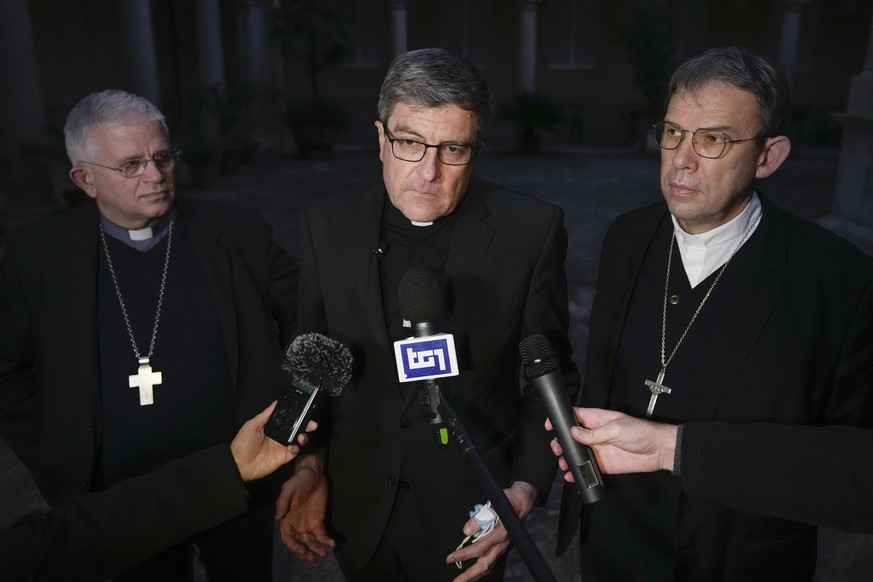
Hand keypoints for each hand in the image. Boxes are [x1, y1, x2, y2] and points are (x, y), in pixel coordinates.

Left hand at [230, 401, 316, 480]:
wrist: (239, 464)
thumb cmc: (243, 443)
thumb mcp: (252, 425)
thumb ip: (266, 415)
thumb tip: (276, 402)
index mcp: (272, 427)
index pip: (288, 419)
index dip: (297, 416)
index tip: (305, 412)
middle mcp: (279, 435)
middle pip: (296, 429)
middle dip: (306, 425)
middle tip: (312, 424)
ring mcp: (282, 446)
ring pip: (298, 440)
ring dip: (303, 436)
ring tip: (302, 436)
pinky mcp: (283, 457)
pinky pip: (294, 452)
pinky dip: (296, 448)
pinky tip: (292, 446)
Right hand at [274, 455, 335, 561]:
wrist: (314, 473)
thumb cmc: (299, 480)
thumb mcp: (289, 488)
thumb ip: (282, 502)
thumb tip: (276, 518)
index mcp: (286, 519)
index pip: (288, 538)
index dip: (293, 546)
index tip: (302, 550)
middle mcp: (296, 524)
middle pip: (299, 543)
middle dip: (305, 552)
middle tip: (313, 558)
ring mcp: (308, 523)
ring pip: (311, 541)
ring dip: (316, 549)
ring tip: (323, 555)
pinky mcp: (319, 520)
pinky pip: (322, 534)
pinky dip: (326, 540)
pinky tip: (332, 544)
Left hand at [444, 481, 537, 581]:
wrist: (523, 500)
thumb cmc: (508, 500)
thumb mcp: (493, 504)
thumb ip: (479, 517)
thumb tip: (467, 531)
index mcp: (500, 534)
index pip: (478, 549)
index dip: (463, 555)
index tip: (450, 558)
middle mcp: (502, 544)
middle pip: (484, 565)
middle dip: (469, 576)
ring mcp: (503, 547)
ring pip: (488, 565)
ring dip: (475, 575)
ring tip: (462, 581)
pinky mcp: (503, 547)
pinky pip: (491, 561)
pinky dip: (482, 568)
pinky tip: (474, 572)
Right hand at [546, 407, 676, 475]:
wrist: (658, 451)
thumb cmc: (641, 432)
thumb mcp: (616, 429)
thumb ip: (594, 433)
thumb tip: (574, 433)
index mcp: (597, 420)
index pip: (574, 416)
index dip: (560, 420)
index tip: (550, 426)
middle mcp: (595, 434)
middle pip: (571, 437)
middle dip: (561, 443)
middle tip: (557, 449)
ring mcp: (598, 450)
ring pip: (576, 454)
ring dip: (567, 458)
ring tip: (564, 464)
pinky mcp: (603, 464)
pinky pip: (586, 468)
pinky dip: (578, 472)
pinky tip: (572, 475)